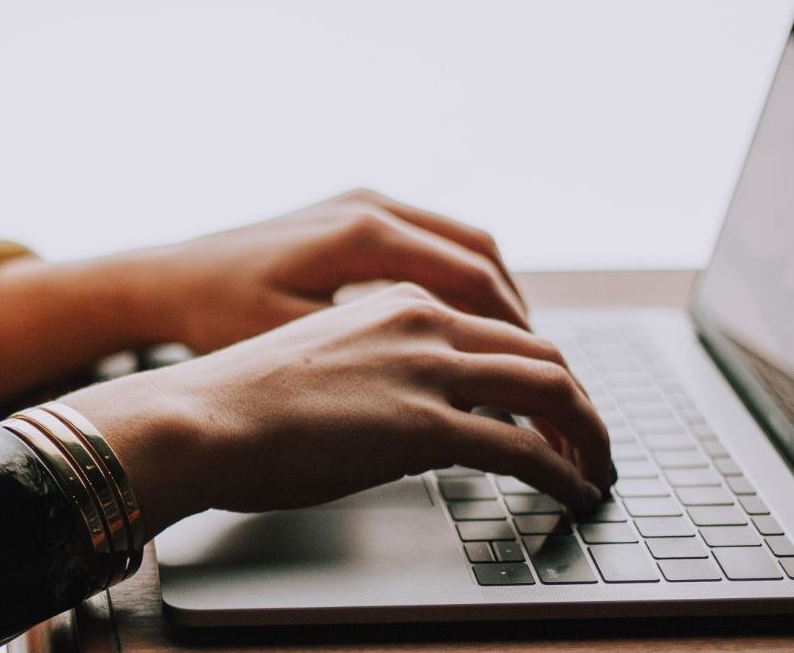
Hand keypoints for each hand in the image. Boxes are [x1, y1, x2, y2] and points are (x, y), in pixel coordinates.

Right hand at [60, 283, 613, 532]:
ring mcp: (428, 370)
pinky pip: (526, 448)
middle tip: (591, 441)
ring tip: (596, 470)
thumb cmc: (235, 402)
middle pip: (540, 352)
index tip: (550, 405)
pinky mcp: (426, 425)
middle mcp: (422, 321)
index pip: (498, 326)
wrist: (197, 417)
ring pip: (552, 389)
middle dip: (579, 402)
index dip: (538, 368)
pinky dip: (565, 472)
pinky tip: (573, 493)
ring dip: (588, 434)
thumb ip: (375, 370)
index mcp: (395, 301)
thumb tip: (402, 416)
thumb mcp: (319, 362)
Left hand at [126, 189, 528, 353]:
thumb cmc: (217, 316)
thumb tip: (449, 392)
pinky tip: (464, 323)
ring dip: (493, 293)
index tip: (539, 375)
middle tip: (542, 368)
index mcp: (363, 234)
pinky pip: (431, 239)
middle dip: (516, 314)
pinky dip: (460, 278)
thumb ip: (373, 358)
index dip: (514, 333)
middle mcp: (370, 206)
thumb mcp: (295, 344)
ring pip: (461, 242)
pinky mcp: (351, 212)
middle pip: (480, 254)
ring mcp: (361, 203)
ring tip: (514, 350)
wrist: (166, 280)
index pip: (472, 279)